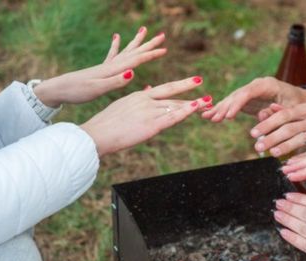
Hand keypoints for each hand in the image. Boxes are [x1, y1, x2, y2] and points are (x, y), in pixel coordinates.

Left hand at [34, 27, 166, 106]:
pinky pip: (112, 55)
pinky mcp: (99, 70)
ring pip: (125, 51)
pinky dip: (116, 46)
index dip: (151, 54)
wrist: (58, 90)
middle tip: (162, 35)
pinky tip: (116, 37)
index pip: (136, 60)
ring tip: (143, 30)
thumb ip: (115, 82)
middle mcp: (110, 65)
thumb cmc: (77, 92)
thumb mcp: (97, 89)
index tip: (165, 49)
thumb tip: (133, 72)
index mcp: (113, 70)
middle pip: (133, 52)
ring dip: (135, 42)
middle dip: (148, 44)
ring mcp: (105, 66)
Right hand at [81, 76, 210, 156]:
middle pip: (172, 95)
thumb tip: (146, 93)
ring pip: (175, 106)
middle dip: (190, 91)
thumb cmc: (105, 125)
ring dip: (194, 105)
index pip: (163, 90)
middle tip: (204, 89)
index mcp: (137, 96)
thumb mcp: (121, 108)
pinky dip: (186, 111)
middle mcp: (145, 101)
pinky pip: (172, 117)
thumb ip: (136, 102)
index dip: (179, 87)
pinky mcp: (151, 125)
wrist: (97, 134)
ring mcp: (149, 112)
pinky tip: (196, 107)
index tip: (192, 83)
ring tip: (208, 103)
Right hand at [201, 76, 305, 121]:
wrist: (300, 101)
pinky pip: (232, 104)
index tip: (229, 116)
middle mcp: (256, 85)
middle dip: (225, 107)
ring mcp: (250, 91)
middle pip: (237, 95)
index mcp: (267, 85)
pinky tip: (209, 115)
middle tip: (214, 118)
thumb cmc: (298, 105)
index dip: (237, 104)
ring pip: (232, 99)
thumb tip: (261, 115)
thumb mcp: (291, 109)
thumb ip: (277, 111)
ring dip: (220, 109)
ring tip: (206, 116)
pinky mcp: (247, 99)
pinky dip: (222, 110)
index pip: (248, 92)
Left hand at [250, 102, 305, 156]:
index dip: (267, 124)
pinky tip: (290, 164)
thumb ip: (290, 109)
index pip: (283, 115)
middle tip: (258, 147)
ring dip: (283, 148)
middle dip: (271, 138)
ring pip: (299, 140)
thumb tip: (269, 108)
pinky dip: (300, 159)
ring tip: (271, 154)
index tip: (254, 133)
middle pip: (288, 128)